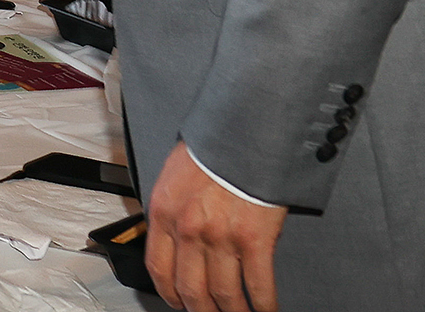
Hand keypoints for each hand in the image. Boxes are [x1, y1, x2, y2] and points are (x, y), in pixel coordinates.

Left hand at [146, 142, 285, 311]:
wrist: (243, 131)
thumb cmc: (211, 149)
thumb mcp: (174, 177)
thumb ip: (173, 210)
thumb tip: (175, 239)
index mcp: (164, 212)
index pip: (159, 268)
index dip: (169, 293)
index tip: (178, 302)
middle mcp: (188, 229)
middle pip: (191, 288)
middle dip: (201, 310)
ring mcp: (221, 236)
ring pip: (224, 293)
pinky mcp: (254, 239)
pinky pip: (258, 284)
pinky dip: (263, 304)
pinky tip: (265, 311)